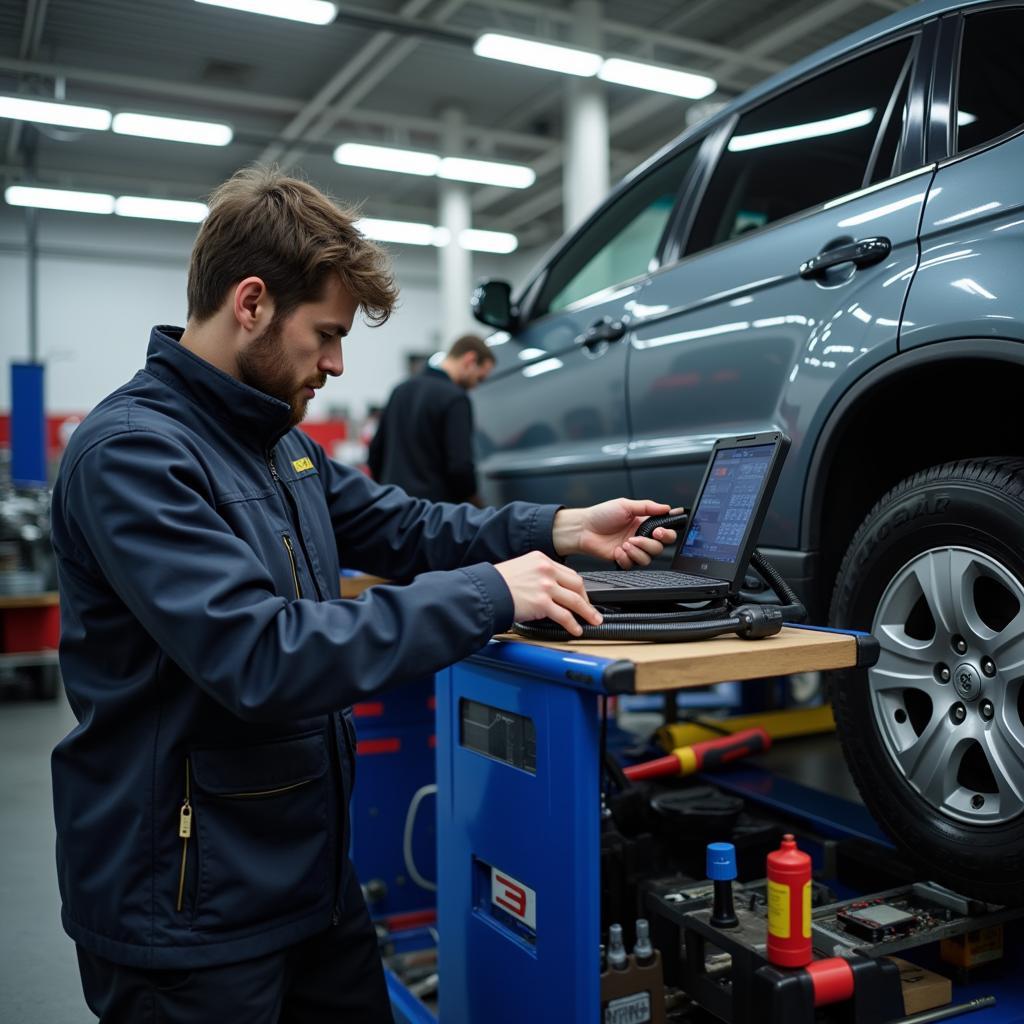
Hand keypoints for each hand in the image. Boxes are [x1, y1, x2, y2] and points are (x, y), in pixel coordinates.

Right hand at [494, 551, 601, 636]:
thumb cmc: (498, 583)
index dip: (579, 587)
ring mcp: (545, 586)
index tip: (582, 596)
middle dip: (587, 599)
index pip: (568, 573)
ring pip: (575, 600)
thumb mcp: (521, 568)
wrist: (485, 591)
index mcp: (541, 559)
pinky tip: (576, 629)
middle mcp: (545, 570)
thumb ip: (538, 575)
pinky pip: (564, 615)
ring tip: (594, 621)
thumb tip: (551, 590)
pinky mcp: (541, 602)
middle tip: (592, 609)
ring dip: (587, 612)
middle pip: (577, 584)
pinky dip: (572, 624)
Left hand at [553, 499, 679, 568]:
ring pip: (647, 559)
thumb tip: (666, 507)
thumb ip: (647, 506)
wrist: (583, 528)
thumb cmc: (601, 515)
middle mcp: (640, 537)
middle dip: (651, 544)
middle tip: (640, 537)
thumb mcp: (625, 505)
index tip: (659, 531)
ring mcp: (632, 549)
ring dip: (637, 551)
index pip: (665, 531)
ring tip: (626, 542)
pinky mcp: (622, 559)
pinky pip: (632, 565)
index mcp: (643, 523)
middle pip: (659, 548)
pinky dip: (626, 558)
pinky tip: (617, 550)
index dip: (667, 533)